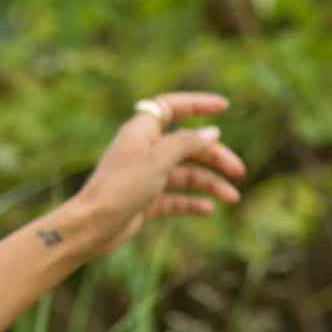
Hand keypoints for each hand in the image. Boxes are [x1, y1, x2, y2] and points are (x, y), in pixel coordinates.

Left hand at [75, 92, 243, 259]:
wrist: (92, 227)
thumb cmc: (121, 188)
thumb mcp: (159, 160)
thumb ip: (187, 143)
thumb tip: (213, 133)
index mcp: (142, 131)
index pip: (172, 107)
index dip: (197, 104)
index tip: (224, 107)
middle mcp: (144, 151)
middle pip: (187, 145)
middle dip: (215, 157)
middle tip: (239, 171)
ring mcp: (145, 176)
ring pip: (185, 174)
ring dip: (210, 183)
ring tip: (232, 197)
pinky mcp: (144, 200)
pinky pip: (175, 197)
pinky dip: (192, 202)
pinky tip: (209, 209)